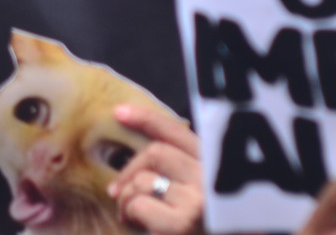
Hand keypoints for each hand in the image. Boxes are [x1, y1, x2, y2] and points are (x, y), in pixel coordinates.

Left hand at [107, 104, 203, 234]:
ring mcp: (199, 202)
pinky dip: (129, 214)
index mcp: (217, 171)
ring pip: (143, 178)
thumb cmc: (204, 229)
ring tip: (131, 217)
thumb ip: (181, 178)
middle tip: (118, 193)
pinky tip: (137, 227)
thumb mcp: (198, 200)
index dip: (147, 118)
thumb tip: (139, 161)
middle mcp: (214, 182)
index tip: (120, 111)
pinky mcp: (181, 224)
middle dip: (131, 170)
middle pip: (156, 152)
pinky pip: (138, 203)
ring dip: (126, 197)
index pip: (180, 132)